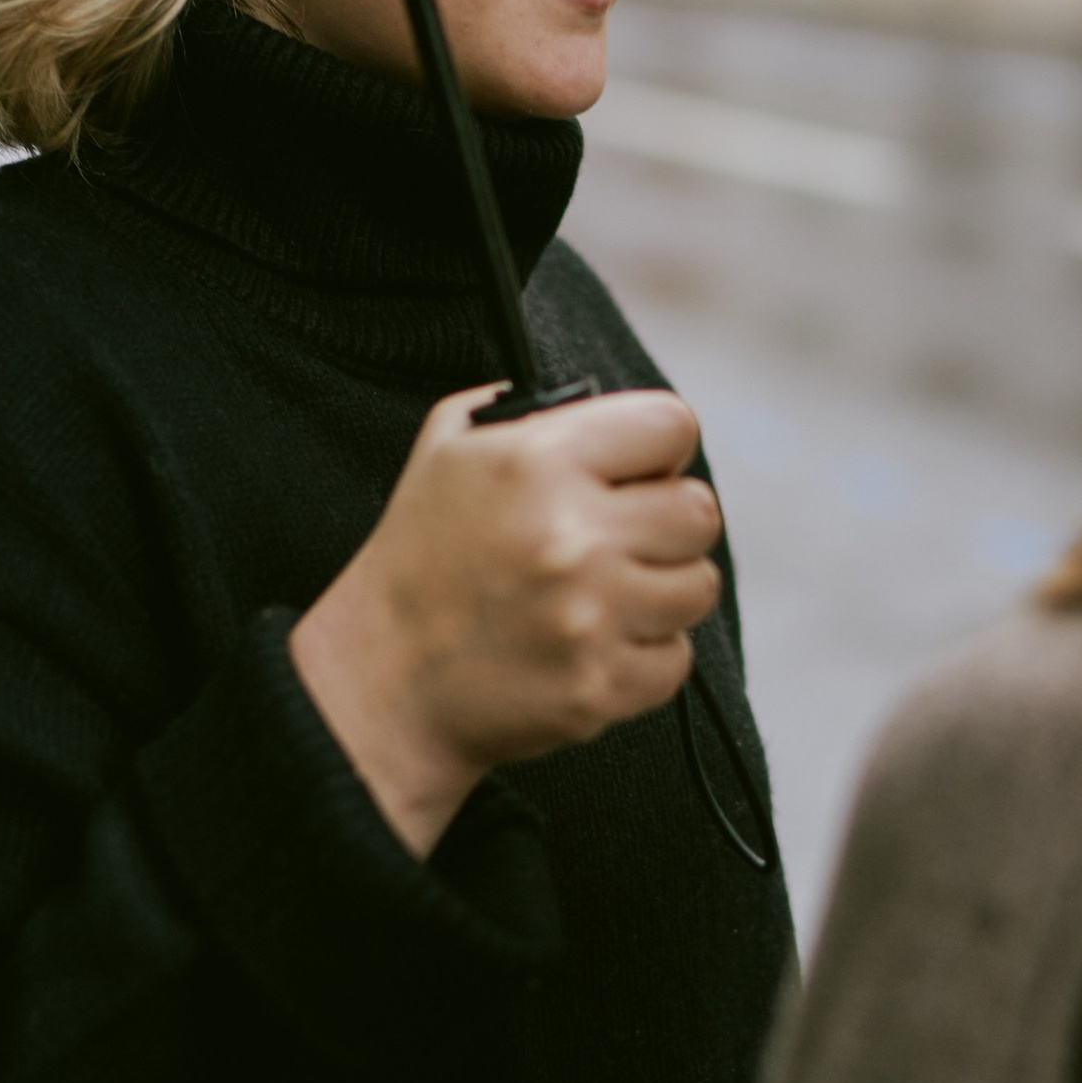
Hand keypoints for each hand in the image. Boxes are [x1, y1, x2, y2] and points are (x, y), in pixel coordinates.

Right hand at [289, 385, 724, 855]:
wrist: (382, 681)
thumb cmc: (421, 558)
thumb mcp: (446, 448)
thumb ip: (524, 408)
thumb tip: (594, 397)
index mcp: (538, 461)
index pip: (672, 425)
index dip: (656, 448)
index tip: (638, 471)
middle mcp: (572, 535)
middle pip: (699, 510)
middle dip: (665, 522)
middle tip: (621, 539)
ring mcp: (590, 617)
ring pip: (699, 586)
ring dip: (661, 590)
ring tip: (606, 594)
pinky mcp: (600, 685)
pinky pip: (676, 658)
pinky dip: (643, 655)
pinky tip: (593, 645)